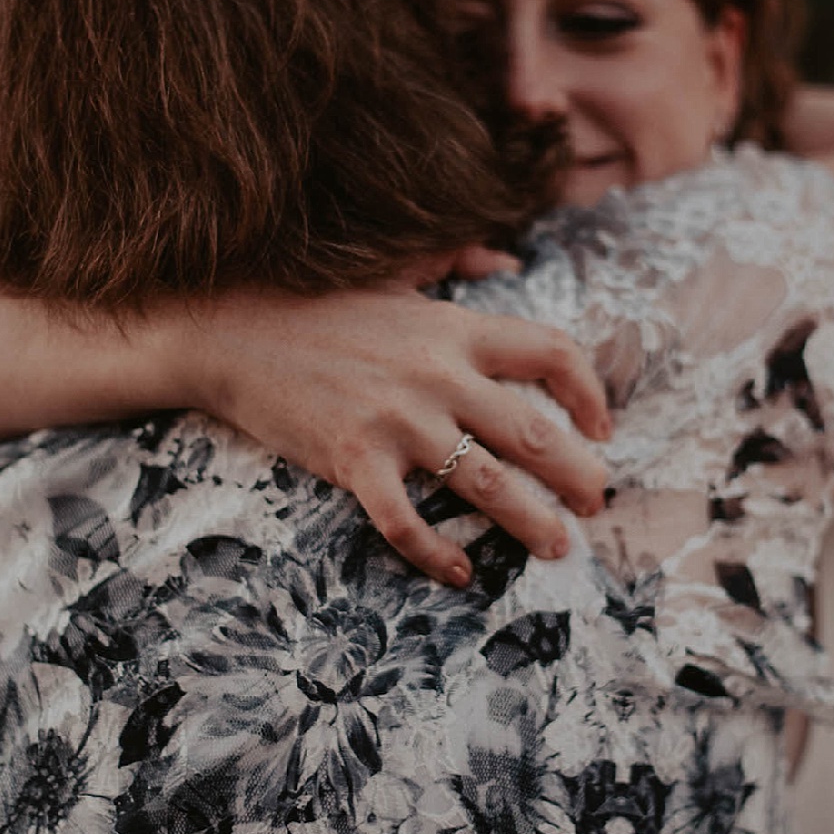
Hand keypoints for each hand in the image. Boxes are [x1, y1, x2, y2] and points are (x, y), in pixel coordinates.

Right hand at [185, 287, 611, 584]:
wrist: (230, 330)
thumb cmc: (316, 305)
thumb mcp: (394, 274)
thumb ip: (455, 263)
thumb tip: (505, 260)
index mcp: (455, 329)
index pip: (552, 352)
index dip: (590, 392)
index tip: (602, 428)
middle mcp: (438, 374)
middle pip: (534, 430)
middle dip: (578, 474)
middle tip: (596, 503)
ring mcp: (397, 420)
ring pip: (486, 483)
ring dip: (530, 521)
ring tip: (556, 546)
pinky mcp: (353, 459)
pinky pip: (407, 521)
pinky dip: (438, 554)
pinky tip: (460, 572)